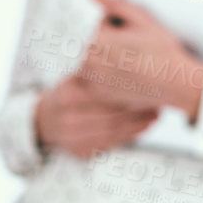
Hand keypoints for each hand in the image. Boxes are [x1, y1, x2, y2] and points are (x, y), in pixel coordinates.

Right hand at [36, 75, 160, 158]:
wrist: (44, 120)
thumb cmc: (67, 92)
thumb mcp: (74, 74)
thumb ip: (94, 66)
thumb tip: (123, 51)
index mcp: (67, 93)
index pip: (103, 93)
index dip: (127, 89)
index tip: (148, 84)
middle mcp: (67, 117)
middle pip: (110, 114)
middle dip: (137, 108)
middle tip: (158, 100)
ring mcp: (72, 137)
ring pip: (113, 130)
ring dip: (138, 123)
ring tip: (155, 113)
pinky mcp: (79, 151)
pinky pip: (110, 143)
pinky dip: (130, 135)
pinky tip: (144, 126)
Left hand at [74, 0, 202, 116]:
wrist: (176, 82)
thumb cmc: (162, 51)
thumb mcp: (142, 19)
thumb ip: (115, 3)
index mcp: (98, 39)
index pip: (104, 23)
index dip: (124, 26)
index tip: (138, 36)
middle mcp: (90, 61)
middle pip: (99, 42)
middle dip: (115, 41)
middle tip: (138, 50)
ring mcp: (94, 79)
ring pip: (98, 59)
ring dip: (111, 58)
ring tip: (134, 63)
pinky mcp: (99, 94)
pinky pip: (99, 78)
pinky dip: (111, 75)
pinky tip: (129, 75)